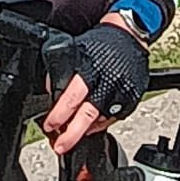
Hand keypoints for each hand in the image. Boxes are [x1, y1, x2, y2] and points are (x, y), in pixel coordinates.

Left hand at [43, 15, 148, 156]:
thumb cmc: (102, 42)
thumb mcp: (76, 50)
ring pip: (101, 119)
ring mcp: (120, 92)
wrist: (130, 34)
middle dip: (71, 134)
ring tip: (71, 140)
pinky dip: (100, 125)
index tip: (49, 125)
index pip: (72, 97)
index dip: (59, 115)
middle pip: (87, 115)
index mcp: (89, 69)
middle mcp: (106, 82)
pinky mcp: (131, 98)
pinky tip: (90, 129)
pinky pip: (114, 117)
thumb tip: (51, 91)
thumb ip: (65, 71)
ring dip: (85, 132)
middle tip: (60, 146)